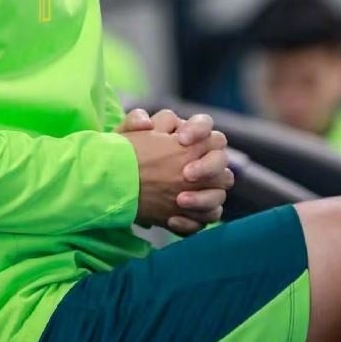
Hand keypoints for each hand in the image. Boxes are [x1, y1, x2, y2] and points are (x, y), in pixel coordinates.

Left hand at [118, 108, 232, 233]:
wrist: (118, 186)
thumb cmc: (127, 157)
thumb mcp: (125, 136)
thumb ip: (134, 121)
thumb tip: (147, 124)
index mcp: (189, 136)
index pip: (206, 125)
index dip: (200, 130)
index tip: (182, 140)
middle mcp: (202, 160)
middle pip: (221, 158)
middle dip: (208, 166)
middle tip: (187, 173)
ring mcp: (203, 187)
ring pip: (220, 190)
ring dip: (204, 197)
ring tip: (180, 200)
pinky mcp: (198, 211)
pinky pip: (208, 216)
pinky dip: (192, 220)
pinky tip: (172, 220)